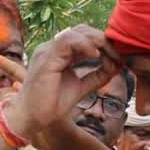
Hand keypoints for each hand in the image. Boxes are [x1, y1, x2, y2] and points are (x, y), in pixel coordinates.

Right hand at [0, 25, 119, 136]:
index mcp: (58, 54)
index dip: (103, 44)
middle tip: (118, 56)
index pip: (83, 37)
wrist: (31, 118)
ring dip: (97, 42)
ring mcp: (47, 51)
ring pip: (76, 32)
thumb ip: (95, 77)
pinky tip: (96, 55)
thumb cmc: (49, 105)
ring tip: (109, 56)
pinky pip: (68, 41)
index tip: (118, 59)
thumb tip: (116, 67)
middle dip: (104, 41)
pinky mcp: (46, 58)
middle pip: (82, 30)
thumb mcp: (79, 88)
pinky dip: (85, 45)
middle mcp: (51, 48)